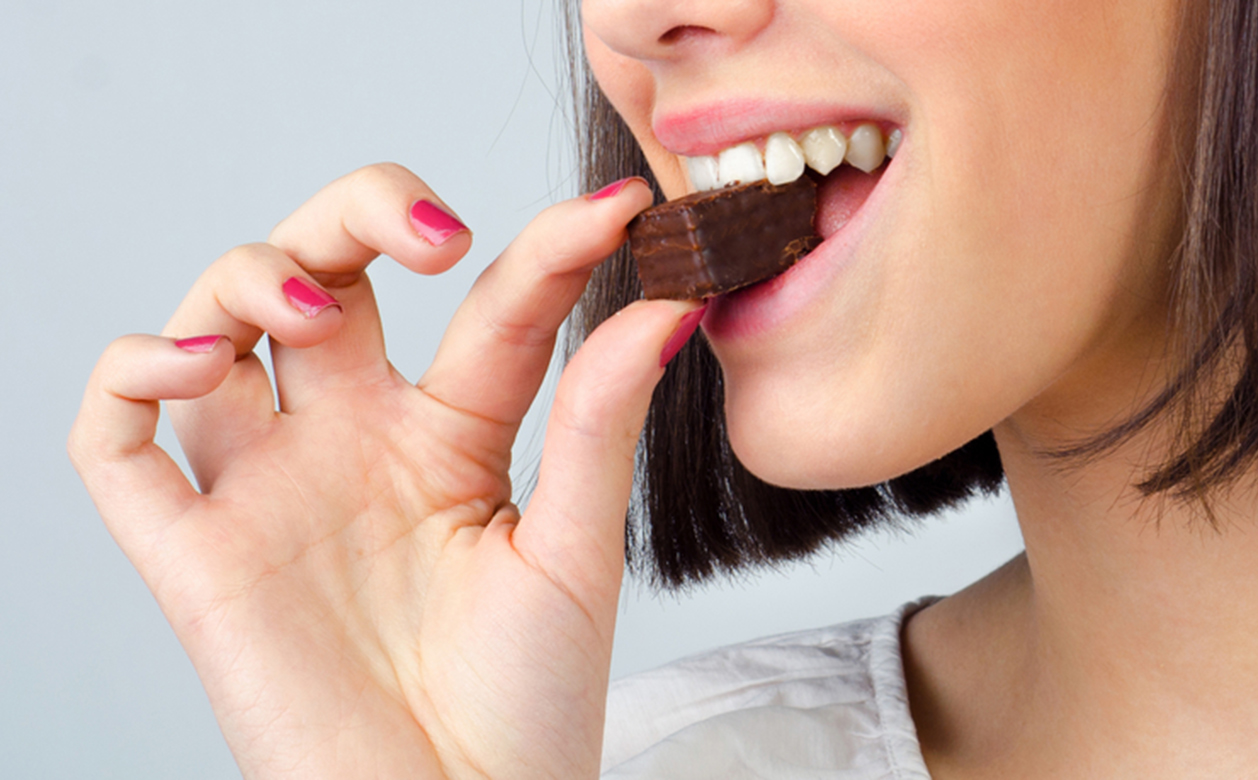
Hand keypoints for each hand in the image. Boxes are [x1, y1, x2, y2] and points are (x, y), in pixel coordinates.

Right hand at [69, 164, 698, 778]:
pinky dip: (127, 375)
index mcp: (451, 436)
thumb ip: (601, 423)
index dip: (545, 248)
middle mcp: (353, 442)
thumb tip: (667, 302)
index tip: (617, 215)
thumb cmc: (527, 704)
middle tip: (433, 231)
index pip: (486, 307)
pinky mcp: (198, 553)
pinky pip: (114, 441)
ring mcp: (271, 488)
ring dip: (248, 277)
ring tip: (318, 312)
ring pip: (214, 324)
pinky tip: (195, 364)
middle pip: (323, 268)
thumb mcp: (577, 551)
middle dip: (356, 211)